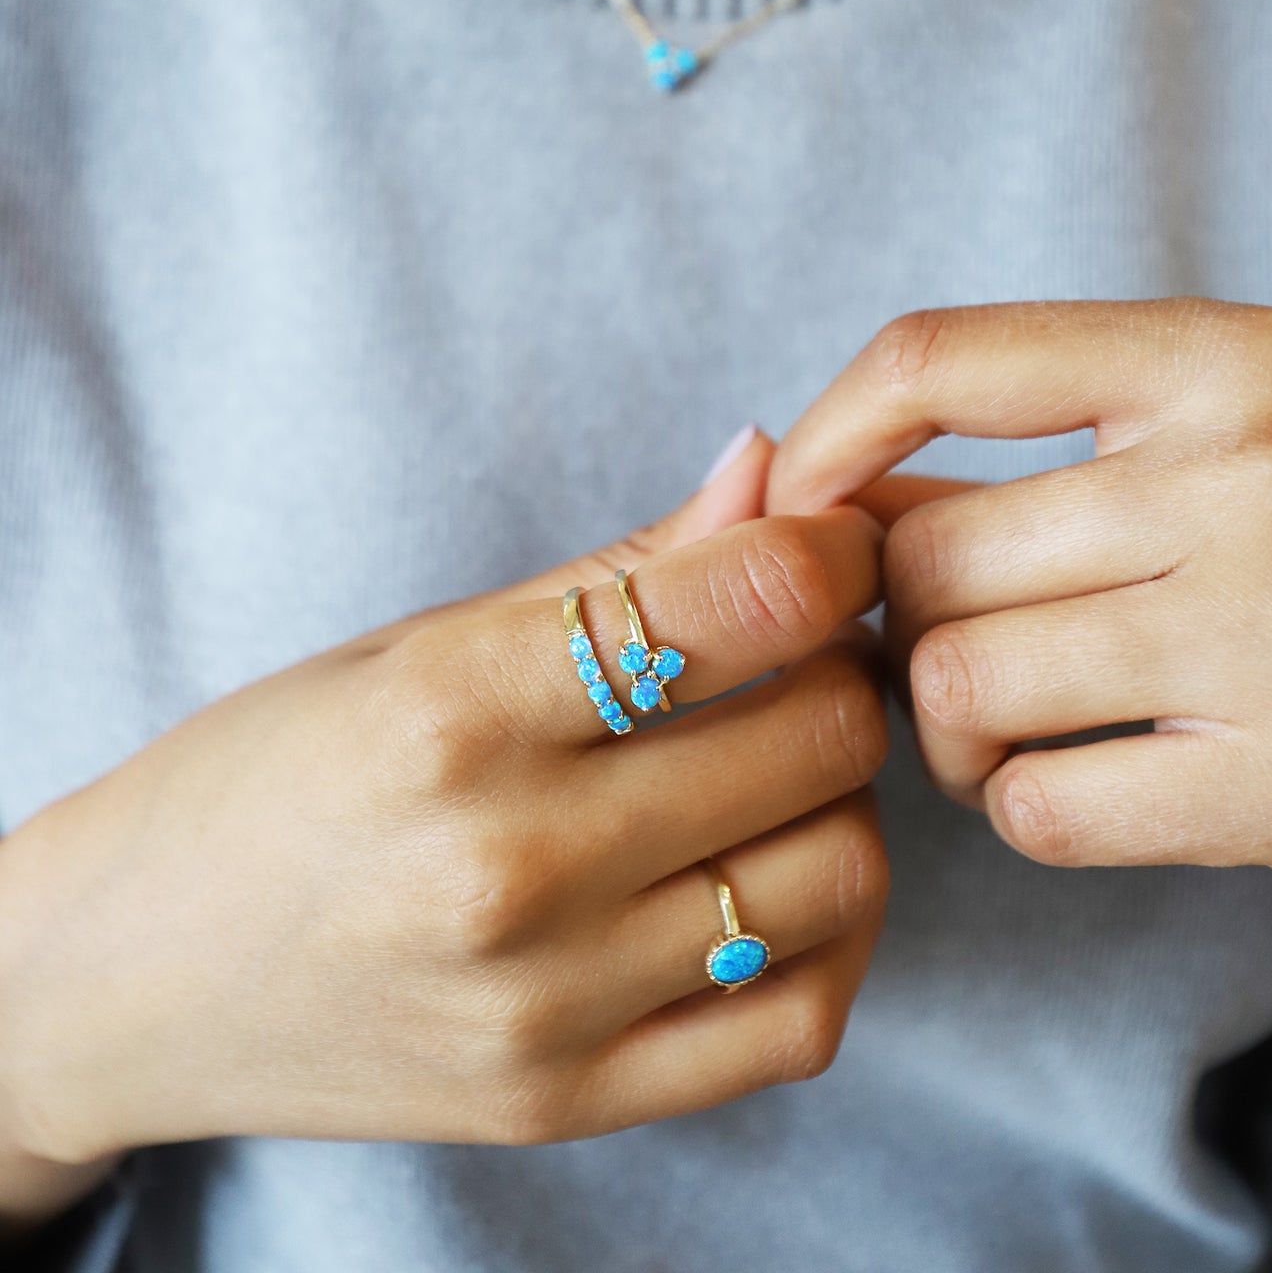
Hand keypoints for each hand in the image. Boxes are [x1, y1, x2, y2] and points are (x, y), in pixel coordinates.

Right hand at [0, 434, 887, 1179]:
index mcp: (455, 708)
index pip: (744, 601)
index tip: (833, 541)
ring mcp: (545, 1003)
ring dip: (839, 797)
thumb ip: (616, 568)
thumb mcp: (418, 642)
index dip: (830, 549)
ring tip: (772, 764)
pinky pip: (800, 1018)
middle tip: (797, 650)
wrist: (132, 979)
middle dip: (841, 664)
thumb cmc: (272, 774)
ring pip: (838, 870)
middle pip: (820, 732)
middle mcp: (506, 864)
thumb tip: (772, 468)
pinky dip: (822, 935)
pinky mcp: (569, 1101)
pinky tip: (761, 879)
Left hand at [768, 298, 1271, 908]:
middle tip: (958, 646)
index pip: (941, 355)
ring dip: (948, 728)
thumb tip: (781, 484)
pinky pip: (1032, 804)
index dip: (828, 436)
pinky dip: (1020, 807)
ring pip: (958, 681)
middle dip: (906, 622)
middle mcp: (1271, 472)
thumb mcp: (1182, 459)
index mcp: (1232, 358)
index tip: (793, 502)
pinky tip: (1086, 782)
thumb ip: (996, 463)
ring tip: (1016, 721)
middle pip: (929, 552)